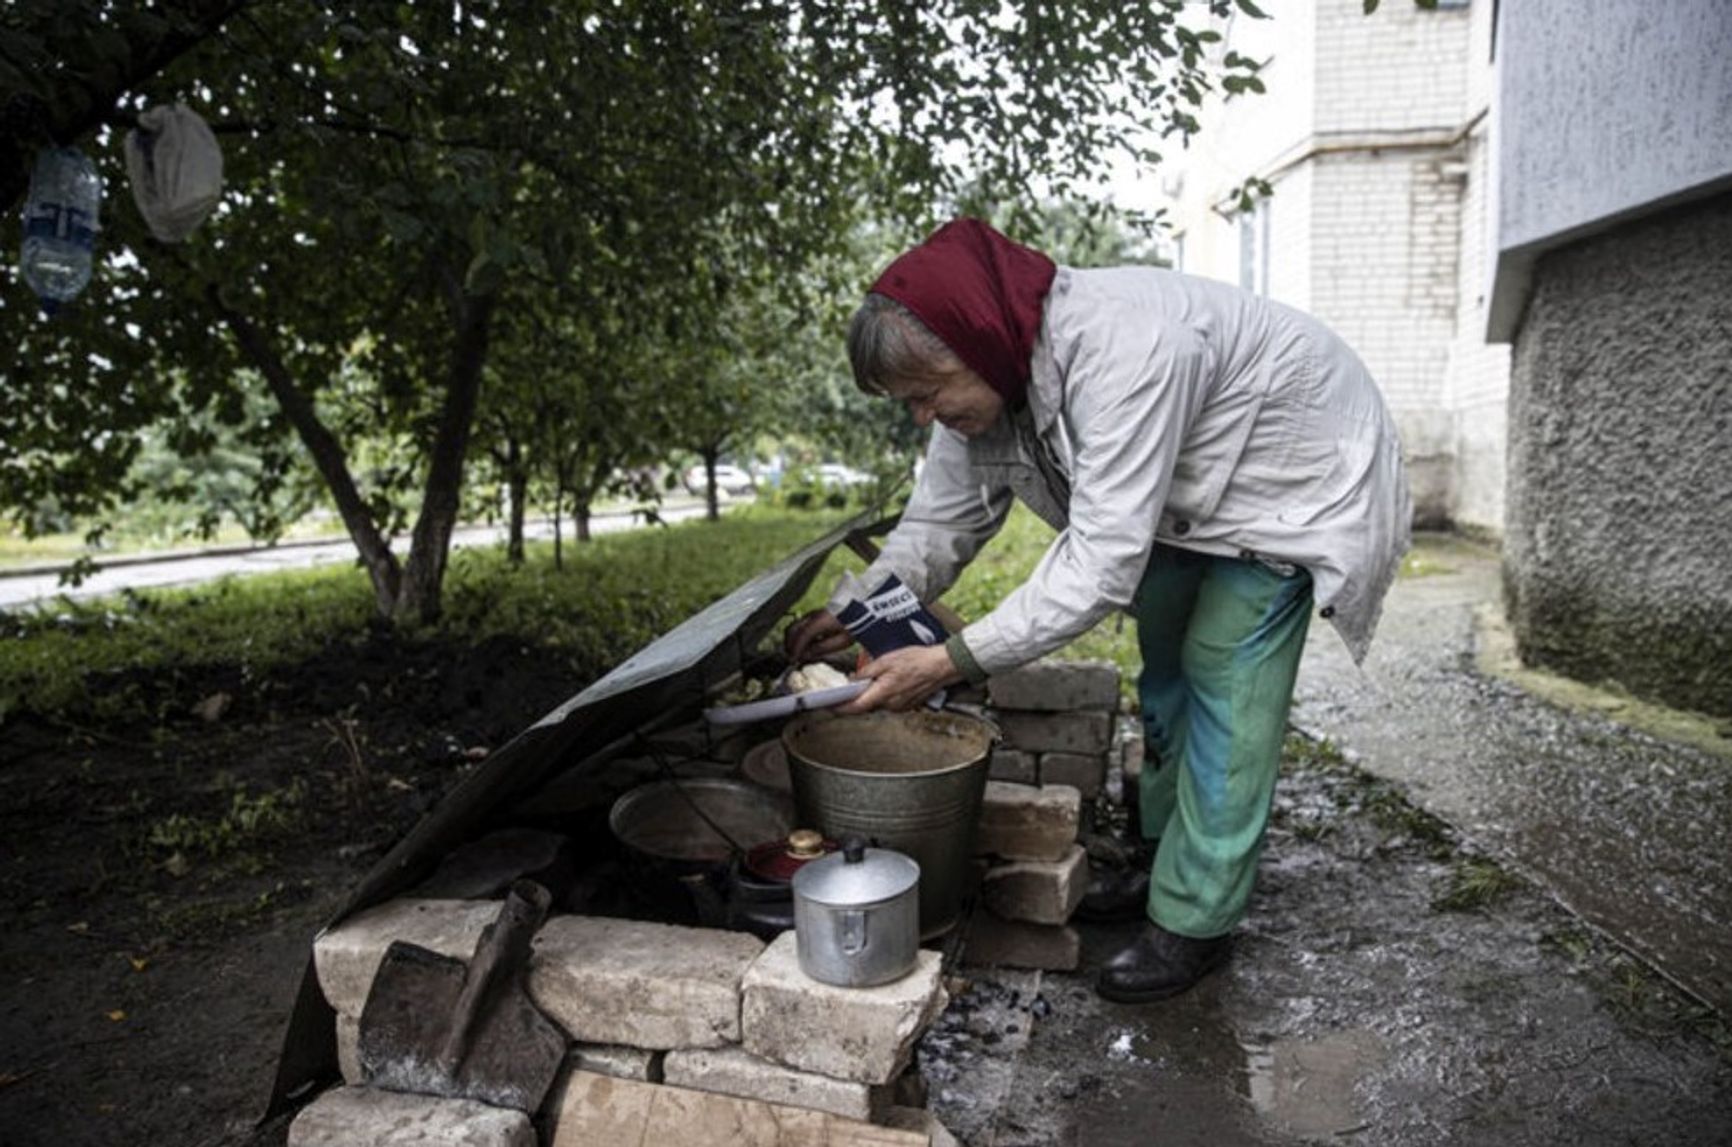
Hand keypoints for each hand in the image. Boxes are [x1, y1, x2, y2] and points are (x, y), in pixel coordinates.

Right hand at [784, 608, 852, 662]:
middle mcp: (813, 615)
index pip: (802, 635)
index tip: (793, 659)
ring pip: (794, 625)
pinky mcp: (815, 614)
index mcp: (820, 622)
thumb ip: (821, 648)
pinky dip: (797, 634)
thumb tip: (805, 655)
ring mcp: (813, 613)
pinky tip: (803, 644)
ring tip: (796, 652)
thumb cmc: (853, 625)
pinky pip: (800, 624)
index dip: (795, 649)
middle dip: (789, 644)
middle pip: (792, 629)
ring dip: (792, 639)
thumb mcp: (840, 642)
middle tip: (792, 657)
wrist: (861, 611)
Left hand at [839, 643, 963, 713]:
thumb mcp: (886, 660)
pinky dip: (882, 695)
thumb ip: (867, 672)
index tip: (828, 706)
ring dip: (869, 696)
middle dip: (853, 699)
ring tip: (866, 682)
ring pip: (877, 704)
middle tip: (843, 690)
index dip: (839, 708)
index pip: (854, 707)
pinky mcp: (907, 705)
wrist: (942, 666)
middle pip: (865, 706)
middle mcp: (891, 705)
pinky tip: (884, 683)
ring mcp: (900, 707)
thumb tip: (853, 679)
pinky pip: (888, 703)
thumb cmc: (918, 661)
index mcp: (883, 694)